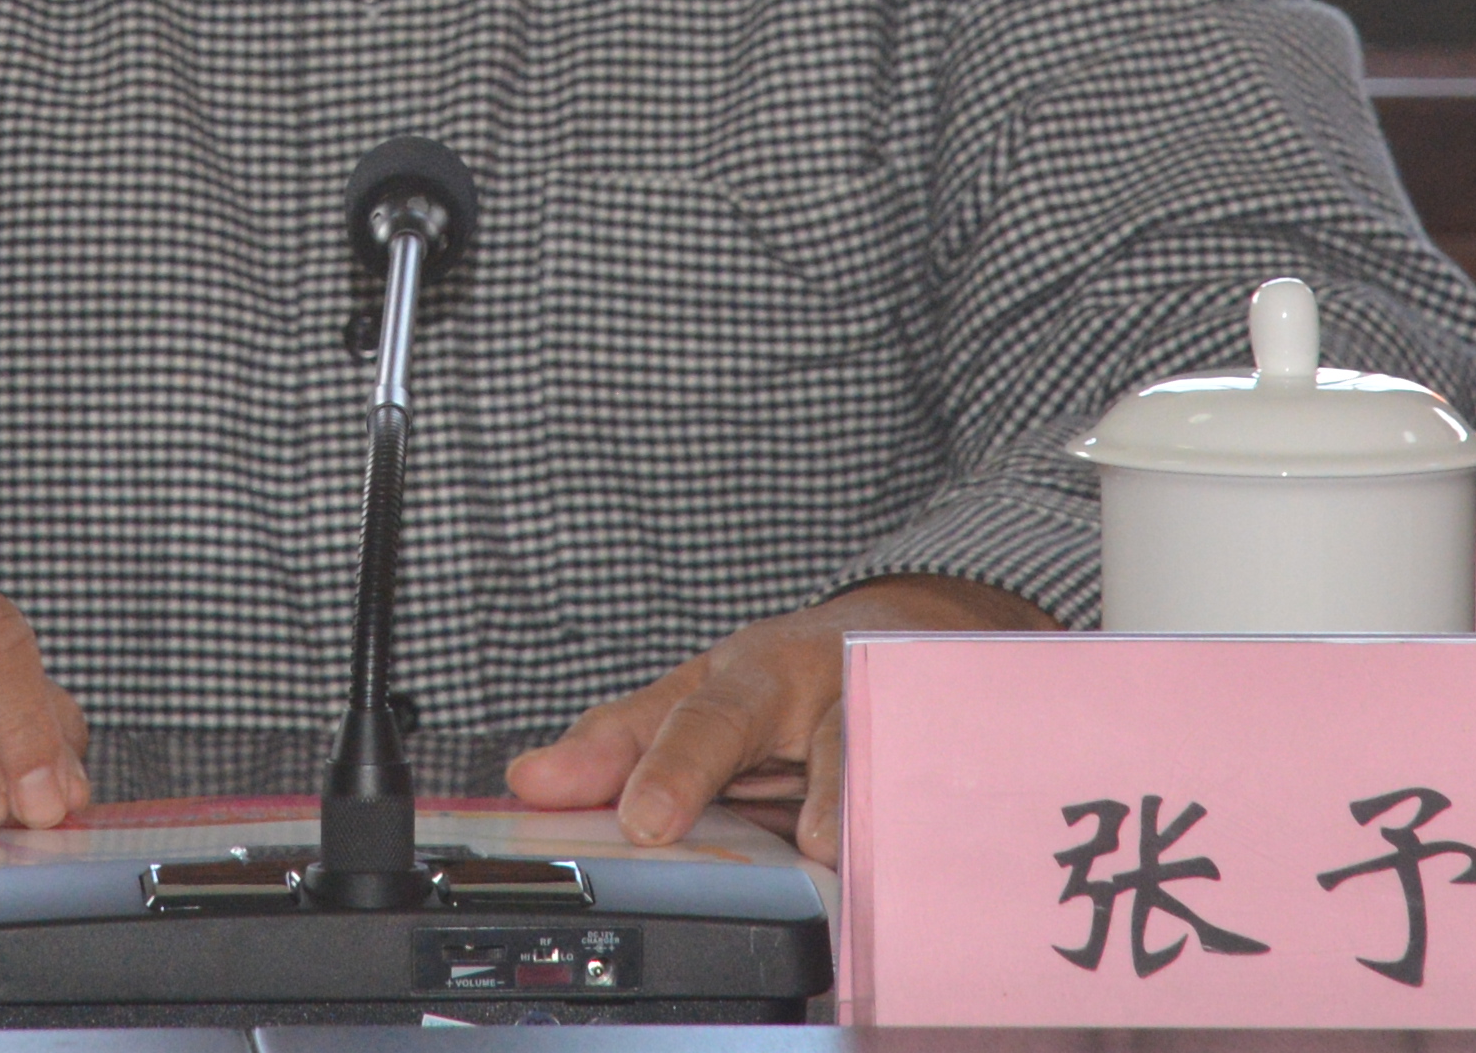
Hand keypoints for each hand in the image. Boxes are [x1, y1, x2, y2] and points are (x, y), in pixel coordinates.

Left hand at [503, 573, 1054, 865]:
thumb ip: (621, 740)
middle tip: (733, 826)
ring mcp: (890, 708)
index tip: (643, 819)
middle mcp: (824, 682)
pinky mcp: (946, 734)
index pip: (705, 717)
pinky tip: (915, 845)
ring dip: (851, 790)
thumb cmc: (790, 678)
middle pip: (799, 724)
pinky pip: (937, 774)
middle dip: (782, 774)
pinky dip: (923, 811)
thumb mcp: (700, 695)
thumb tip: (529, 781)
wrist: (911, 631)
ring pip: (876, 740)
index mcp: (753, 674)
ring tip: (828, 841)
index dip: (675, 768)